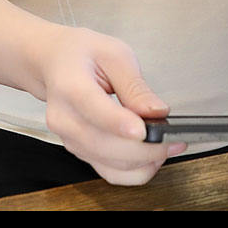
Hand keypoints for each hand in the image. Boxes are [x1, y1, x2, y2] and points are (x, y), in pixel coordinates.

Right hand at [39, 26, 186, 184]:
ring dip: (144, 162)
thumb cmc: (82, 54)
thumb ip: (135, 85)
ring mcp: (69, 139)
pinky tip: (152, 157)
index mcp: (70, 86)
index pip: (94, 110)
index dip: (120, 124)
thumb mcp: (114, 54)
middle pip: (105, 145)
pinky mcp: (80, 152)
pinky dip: (134, 171)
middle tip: (173, 138)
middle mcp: (65, 118)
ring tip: (167, 146)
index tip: (146, 130)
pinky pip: (109, 173)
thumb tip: (157, 112)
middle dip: (145, 148)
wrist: (55, 62)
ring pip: (110, 165)